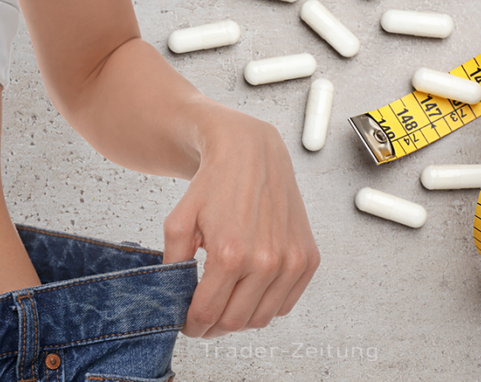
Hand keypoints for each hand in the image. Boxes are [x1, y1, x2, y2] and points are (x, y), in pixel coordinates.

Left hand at [161, 108, 319, 338]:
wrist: (251, 153)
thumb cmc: (214, 184)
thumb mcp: (178, 222)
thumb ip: (172, 265)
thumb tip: (172, 299)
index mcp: (231, 254)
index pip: (207, 313)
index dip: (192, 326)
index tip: (186, 325)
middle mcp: (266, 261)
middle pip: (234, 322)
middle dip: (212, 327)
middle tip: (202, 318)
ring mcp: (291, 261)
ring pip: (261, 319)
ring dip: (239, 318)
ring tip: (225, 302)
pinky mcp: (308, 258)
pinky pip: (286, 304)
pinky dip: (266, 305)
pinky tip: (249, 290)